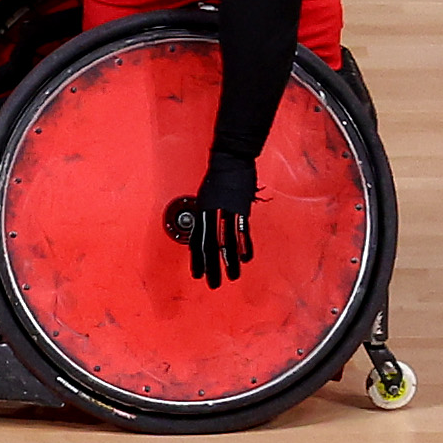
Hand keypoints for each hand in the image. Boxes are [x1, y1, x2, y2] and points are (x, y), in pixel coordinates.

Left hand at [160, 152, 258, 288]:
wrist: (230, 159)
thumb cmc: (219, 177)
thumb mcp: (206, 197)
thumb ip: (206, 214)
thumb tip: (204, 230)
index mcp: (202, 212)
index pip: (196, 241)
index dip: (196, 260)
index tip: (197, 274)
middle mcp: (211, 214)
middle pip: (209, 246)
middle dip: (211, 267)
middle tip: (212, 284)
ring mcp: (226, 211)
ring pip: (225, 242)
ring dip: (229, 262)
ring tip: (232, 277)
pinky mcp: (240, 208)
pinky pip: (241, 230)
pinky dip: (244, 245)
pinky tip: (245, 258)